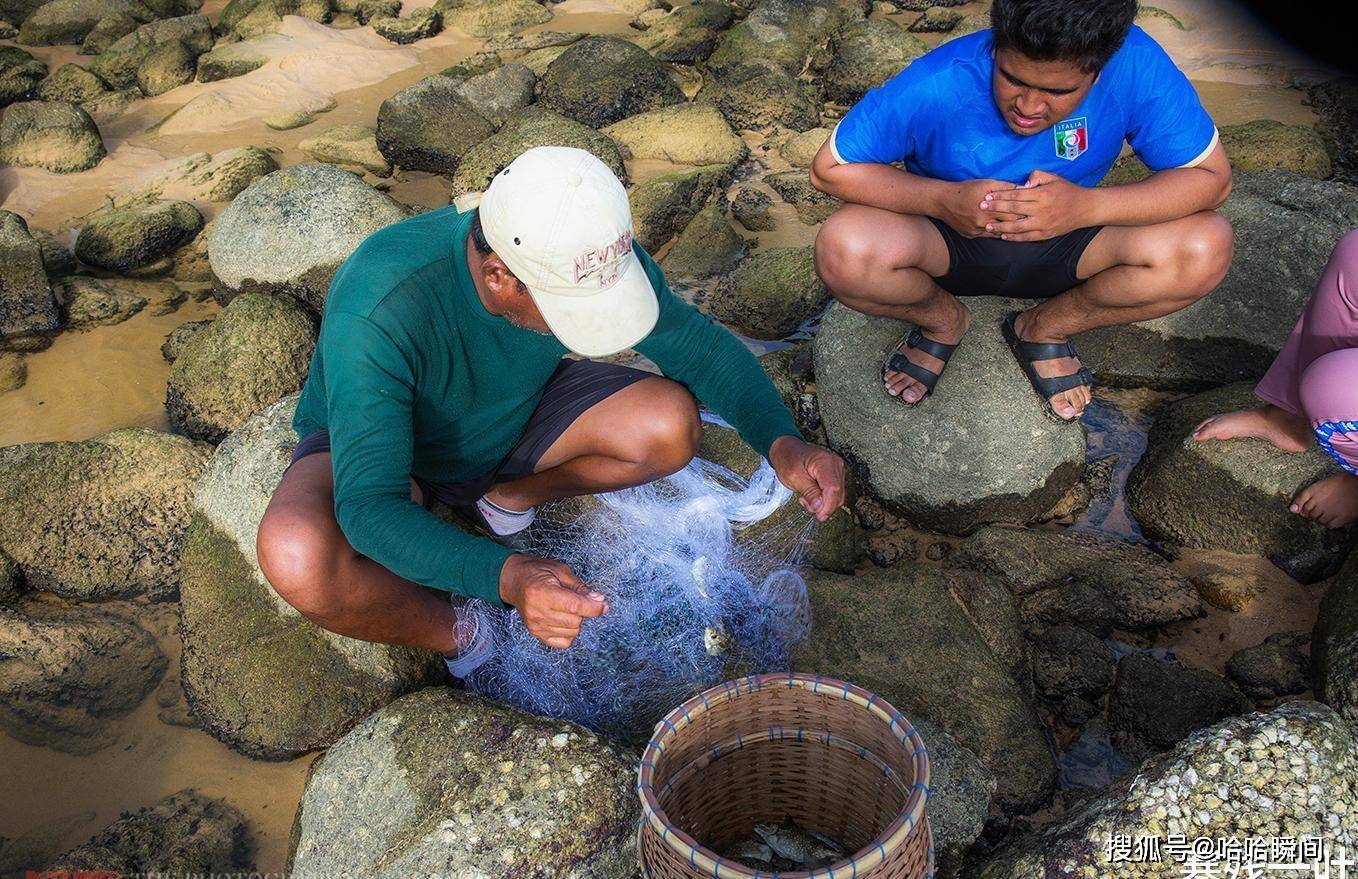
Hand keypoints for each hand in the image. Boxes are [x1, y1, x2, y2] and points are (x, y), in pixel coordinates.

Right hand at [497, 554, 605, 648]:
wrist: (513, 581)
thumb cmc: (536, 572)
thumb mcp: (560, 571)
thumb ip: (580, 587)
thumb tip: (599, 600)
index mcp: (543, 592)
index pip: (575, 606)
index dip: (594, 607)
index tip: (603, 604)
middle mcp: (538, 612)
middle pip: (575, 621)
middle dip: (583, 611)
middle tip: (575, 598)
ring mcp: (536, 625)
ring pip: (572, 632)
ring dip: (575, 621)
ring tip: (565, 607)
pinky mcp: (536, 633)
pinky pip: (563, 642)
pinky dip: (568, 632)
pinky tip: (563, 620)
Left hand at [768, 435, 847, 521]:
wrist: (787, 450)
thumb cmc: (788, 460)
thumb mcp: (794, 478)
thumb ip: (809, 493)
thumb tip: (819, 507)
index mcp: (824, 462)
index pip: (833, 489)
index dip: (827, 506)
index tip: (819, 516)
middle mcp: (835, 463)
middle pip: (837, 494)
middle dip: (823, 505)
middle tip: (805, 502)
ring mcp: (837, 468)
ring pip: (838, 495)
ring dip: (823, 502)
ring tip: (806, 496)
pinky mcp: (836, 473)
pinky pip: (836, 491)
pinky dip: (825, 497)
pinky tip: (813, 493)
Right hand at [938, 178, 1024, 237]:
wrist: (943, 201)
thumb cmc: (966, 189)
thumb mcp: (986, 183)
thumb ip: (1005, 187)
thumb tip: (1022, 189)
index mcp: (989, 208)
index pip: (1013, 214)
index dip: (1023, 213)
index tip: (1029, 211)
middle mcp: (983, 221)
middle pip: (1007, 226)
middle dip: (1018, 223)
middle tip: (1027, 220)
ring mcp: (976, 230)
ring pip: (998, 233)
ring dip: (1008, 230)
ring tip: (1018, 227)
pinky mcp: (971, 235)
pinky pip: (988, 236)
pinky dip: (996, 233)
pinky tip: (1002, 230)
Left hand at [979, 170, 1094, 241]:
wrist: (1085, 208)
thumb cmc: (1067, 191)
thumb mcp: (1053, 178)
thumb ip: (1036, 176)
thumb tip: (1020, 184)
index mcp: (1042, 194)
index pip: (1016, 194)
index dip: (1000, 195)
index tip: (987, 195)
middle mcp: (1042, 210)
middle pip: (1014, 210)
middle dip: (996, 209)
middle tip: (981, 207)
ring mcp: (1044, 224)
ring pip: (1018, 227)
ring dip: (1001, 227)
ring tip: (988, 225)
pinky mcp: (1046, 234)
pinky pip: (1026, 237)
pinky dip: (1014, 237)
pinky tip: (1003, 235)